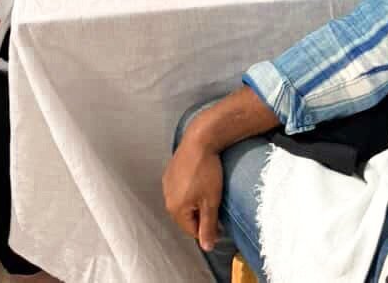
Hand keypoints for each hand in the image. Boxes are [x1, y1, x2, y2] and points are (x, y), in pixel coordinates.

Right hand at [163, 136, 223, 251]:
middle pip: (186, 217)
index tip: (220, 221)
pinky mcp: (170, 172)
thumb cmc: (207, 171)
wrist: (200, 139)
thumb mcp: (212, 202)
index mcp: (175, 209)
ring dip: (194, 203)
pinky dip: (189, 190)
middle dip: (200, 215)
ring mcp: (167, 184)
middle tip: (215, 204)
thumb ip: (208, 227)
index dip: (208, 229)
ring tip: (208, 191)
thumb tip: (207, 248)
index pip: (192, 231)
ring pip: (182, 203)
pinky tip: (199, 180)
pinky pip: (179, 189)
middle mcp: (167, 198)